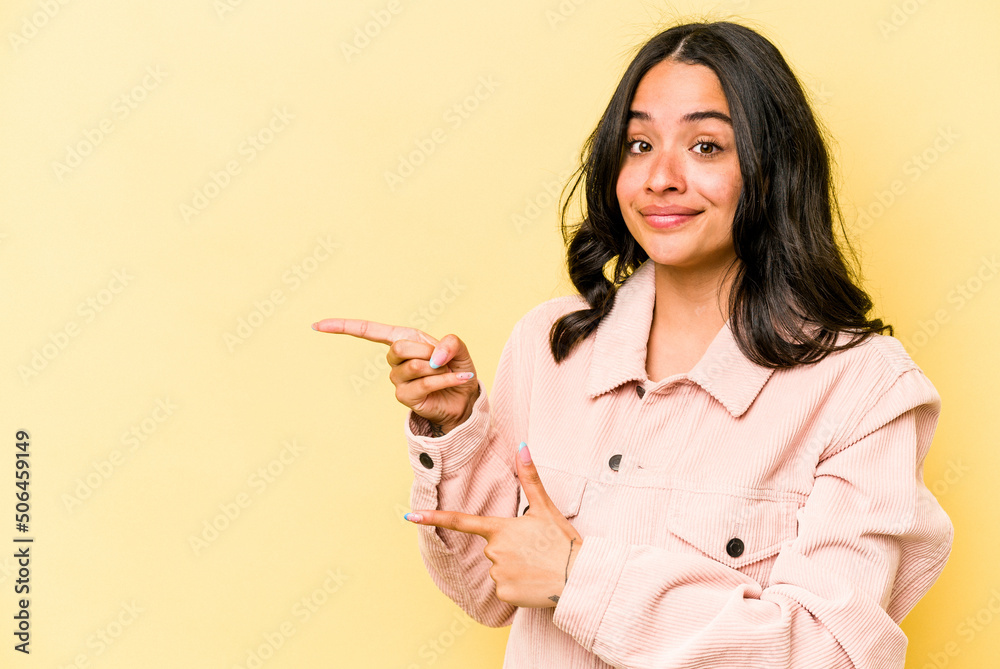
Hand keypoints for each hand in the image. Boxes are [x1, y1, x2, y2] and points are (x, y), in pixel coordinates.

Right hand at [311, 318, 479, 433]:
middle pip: (398, 348)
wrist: (464, 396)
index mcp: (403, 338)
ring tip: (447, 371)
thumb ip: (450, 342)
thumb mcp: (458, 349)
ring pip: (413, 367)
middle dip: (425, 351)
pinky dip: (444, 380)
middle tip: (441, 358)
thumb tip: (435, 356)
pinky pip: (423, 384)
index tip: (317, 325)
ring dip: (438, 368)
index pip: (368, 331)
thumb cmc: (456, 367)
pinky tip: (458, 379)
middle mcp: (395, 359)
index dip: (343, 327)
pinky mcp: (405, 397)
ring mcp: (397, 380)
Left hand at [405, 442, 582, 607]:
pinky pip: (504, 588)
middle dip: (510, 549)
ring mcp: (497, 575)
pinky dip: (518, 586)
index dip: (433, 517)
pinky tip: (534, 583)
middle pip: (493, 548)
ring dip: (515, 568)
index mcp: (500, 529)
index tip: (411, 516)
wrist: (579, 578)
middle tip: (536, 550)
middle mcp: (494, 552)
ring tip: (538, 566)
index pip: (461, 521)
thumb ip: (530, 477)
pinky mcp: (504, 595)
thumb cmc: (562, 542)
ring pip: (499, 569)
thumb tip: (523, 445)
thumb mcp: (546, 507)